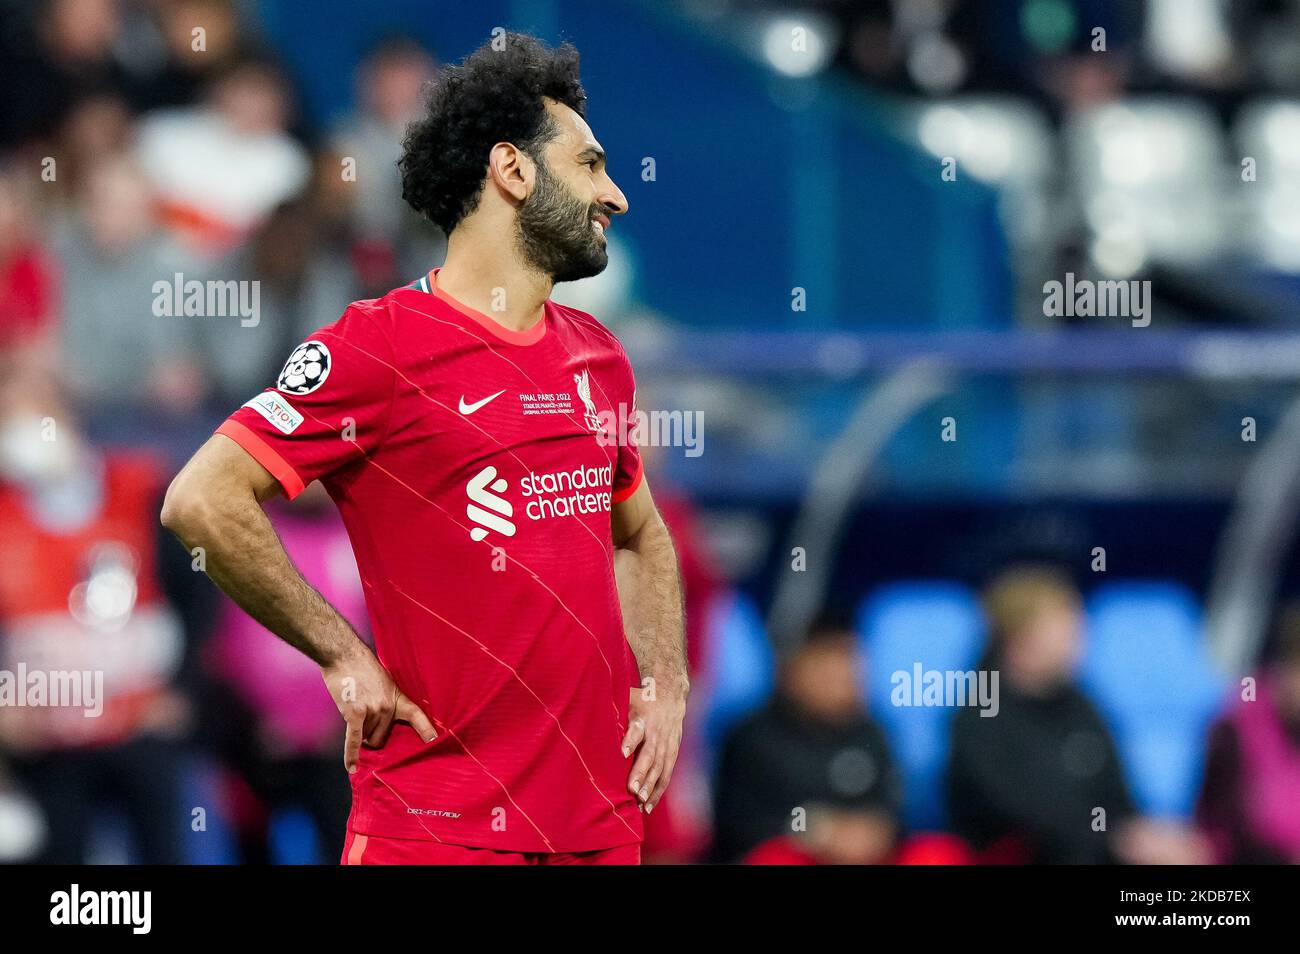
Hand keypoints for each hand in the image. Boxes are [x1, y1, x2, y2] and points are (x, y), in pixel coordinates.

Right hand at [321, 645, 436, 772]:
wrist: (344, 655)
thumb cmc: (362, 667)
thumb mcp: (384, 681)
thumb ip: (387, 701)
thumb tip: (383, 721)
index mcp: (397, 697)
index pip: (416, 715)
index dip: (426, 729)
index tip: (434, 741)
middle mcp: (387, 706)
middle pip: (382, 736)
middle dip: (373, 735)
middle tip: (365, 721)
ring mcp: (372, 710)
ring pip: (367, 738)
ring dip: (360, 734)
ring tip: (354, 713)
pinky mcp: (354, 713)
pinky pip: (354, 739)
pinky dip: (351, 754)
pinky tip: (351, 767)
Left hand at [621, 677, 686, 812]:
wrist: (670, 695)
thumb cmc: (641, 700)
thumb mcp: (627, 699)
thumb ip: (613, 712)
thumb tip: (585, 722)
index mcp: (642, 719)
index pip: (636, 731)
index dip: (630, 741)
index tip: (622, 753)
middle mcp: (656, 733)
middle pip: (649, 755)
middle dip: (641, 773)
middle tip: (632, 790)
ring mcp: (666, 745)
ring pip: (659, 768)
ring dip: (650, 787)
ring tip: (640, 803)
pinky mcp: (672, 753)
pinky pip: (665, 775)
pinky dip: (658, 791)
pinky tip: (648, 806)